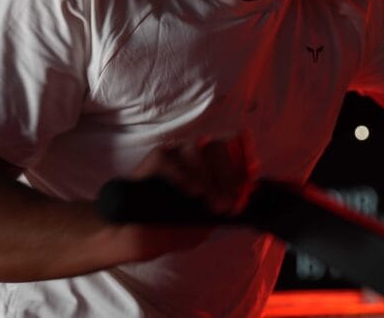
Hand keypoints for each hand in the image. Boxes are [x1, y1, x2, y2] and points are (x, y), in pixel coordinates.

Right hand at [111, 132, 258, 262]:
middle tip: (230, 202)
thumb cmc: (167, 229)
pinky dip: (183, 174)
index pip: (232, 149)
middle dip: (228, 174)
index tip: (252, 178)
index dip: (245, 158)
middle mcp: (192, 155)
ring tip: (212, 202)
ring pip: (195, 148)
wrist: (130, 237)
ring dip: (208, 176)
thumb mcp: (198, 226)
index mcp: (208, 167)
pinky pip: (167, 159)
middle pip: (217, 146)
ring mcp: (172, 155)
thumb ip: (217, 212)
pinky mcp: (151, 162)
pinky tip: (193, 192)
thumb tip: (238, 204)